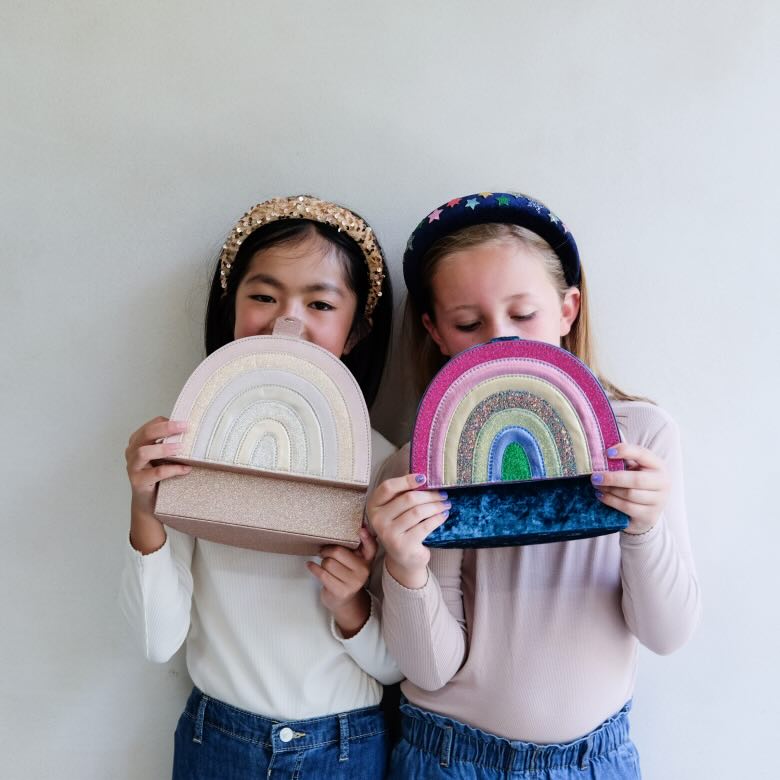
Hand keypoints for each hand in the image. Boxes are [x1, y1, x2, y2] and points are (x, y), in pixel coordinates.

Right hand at [125, 416, 191, 552]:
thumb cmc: (159, 475)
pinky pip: (155, 473)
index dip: (166, 422)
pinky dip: (172, 470)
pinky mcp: (138, 482)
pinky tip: (185, 469)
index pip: (150, 425)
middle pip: (145, 434)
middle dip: (166, 429)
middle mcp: (132, 452)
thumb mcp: (164, 456)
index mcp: (138, 441)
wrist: (149, 503)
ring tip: (181, 447)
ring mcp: (133, 467)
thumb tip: (195, 431)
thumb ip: (172, 444)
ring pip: (143, 452)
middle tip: (185, 427)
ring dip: (164, 448)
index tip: (185, 422)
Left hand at [307, 528, 376, 637]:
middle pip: (338, 552)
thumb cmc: (347, 575)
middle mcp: (363, 572)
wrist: (344, 600)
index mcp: (367, 561)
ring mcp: (352, 583)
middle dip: (327, 550)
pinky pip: (322, 574)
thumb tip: (362, 526)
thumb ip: (359, 545)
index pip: (371, 547)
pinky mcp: (340, 591)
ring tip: (324, 564)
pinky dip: (313, 568)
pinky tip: (311, 565)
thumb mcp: (356, 561)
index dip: (367, 538)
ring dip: (322, 562)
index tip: (361, 529)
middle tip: (324, 551)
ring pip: (328, 563)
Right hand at [367, 473, 450, 588]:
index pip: (388, 487)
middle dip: (429, 495)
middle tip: (442, 494)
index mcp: (373, 506)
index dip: (406, 480)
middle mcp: (377, 520)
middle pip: (408, 499)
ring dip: (436, 506)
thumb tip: (421, 474)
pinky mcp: (403, 545)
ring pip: (418, 512)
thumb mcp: (395, 510)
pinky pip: (425, 526)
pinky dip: (437, 519)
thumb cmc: (401, 528)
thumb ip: (402, 493)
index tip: (424, 478)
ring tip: (445, 504)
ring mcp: (389, 534)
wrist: (403, 558)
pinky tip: (443, 515)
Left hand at [591, 443, 669, 533]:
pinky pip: (627, 507)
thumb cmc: (637, 484)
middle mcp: (662, 483)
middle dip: (613, 478)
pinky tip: (601, 496)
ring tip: (597, 486)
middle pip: (636, 480)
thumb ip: (624, 461)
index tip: (607, 453)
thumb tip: (601, 455)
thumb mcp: (635, 469)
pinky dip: (611, 501)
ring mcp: (658, 501)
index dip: (625, 451)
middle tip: (595, 477)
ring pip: (630, 494)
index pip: (642, 454)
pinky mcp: (649, 516)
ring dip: (610, 490)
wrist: (647, 512)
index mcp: (658, 466)